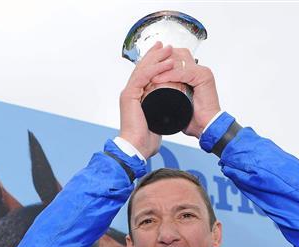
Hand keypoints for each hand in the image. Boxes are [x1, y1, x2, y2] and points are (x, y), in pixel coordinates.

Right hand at [120, 42, 173, 158]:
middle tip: (166, 46)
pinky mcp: (130, 96)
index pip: (144, 75)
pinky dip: (155, 69)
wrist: (136, 149)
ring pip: (143, 69)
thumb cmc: (145, 141)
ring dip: (157, 58)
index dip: (154, 64)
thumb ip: (160, 116)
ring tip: (168, 50)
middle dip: (155, 55)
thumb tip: (170, 115)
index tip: (166, 56)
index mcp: (135, 98)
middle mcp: (130, 93)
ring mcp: (129, 93)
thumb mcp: (156, 123)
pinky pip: (143, 77)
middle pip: (142, 68)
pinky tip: (166, 63)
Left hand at [150, 48, 220, 138]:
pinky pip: (182, 72)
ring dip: (160, 66)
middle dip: (158, 60)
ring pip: (177, 60)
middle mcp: (199, 69)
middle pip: (175, 54)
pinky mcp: (203, 76)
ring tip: (146, 75)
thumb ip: (169, 96)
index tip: (144, 68)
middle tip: (143, 69)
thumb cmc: (195, 120)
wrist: (206, 128)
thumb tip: (153, 95)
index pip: (175, 58)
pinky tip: (156, 79)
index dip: (159, 60)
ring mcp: (202, 72)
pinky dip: (168, 75)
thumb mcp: (177, 105)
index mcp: (194, 74)